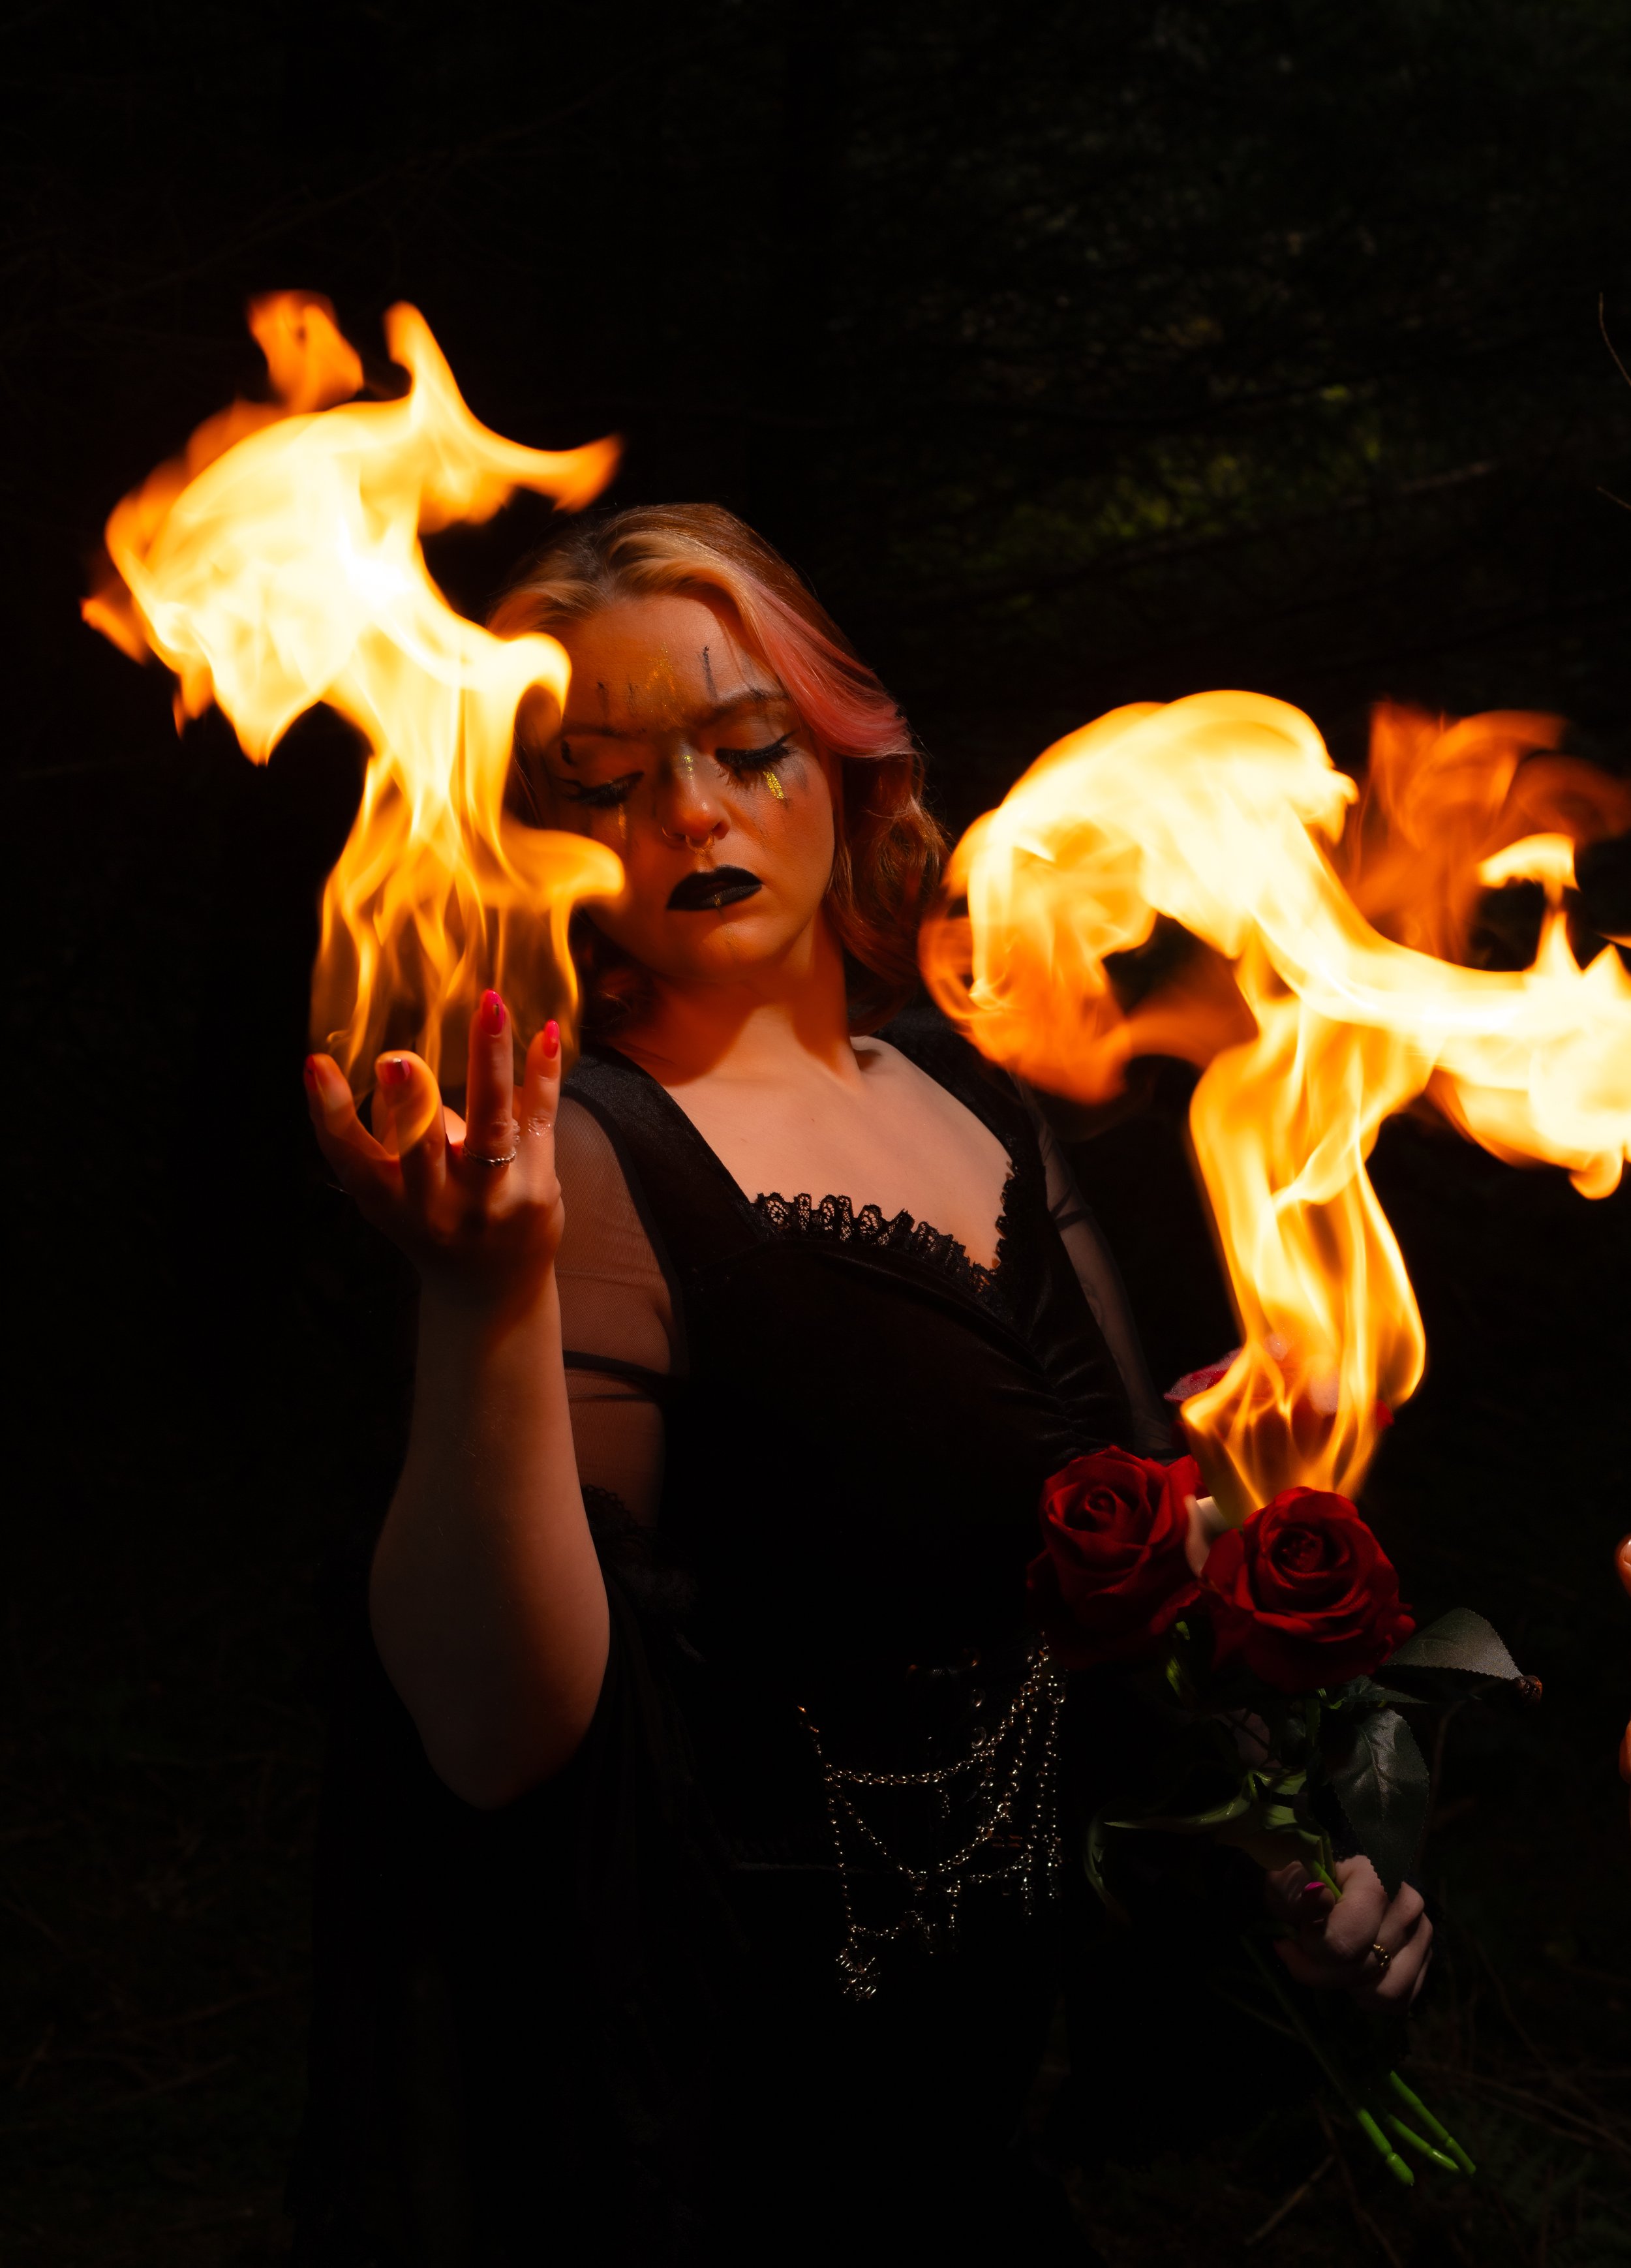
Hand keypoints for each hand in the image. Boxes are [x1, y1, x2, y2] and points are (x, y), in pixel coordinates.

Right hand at [303, 988, 563, 1312]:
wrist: (492, 1290)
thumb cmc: (433, 1225)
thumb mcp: (394, 1196)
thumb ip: (392, 1139)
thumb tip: (400, 1068)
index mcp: (389, 1201)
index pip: (350, 1157)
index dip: (329, 1112)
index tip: (315, 1065)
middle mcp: (437, 1206)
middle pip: (422, 1150)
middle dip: (410, 1104)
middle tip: (399, 1060)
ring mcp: (492, 1199)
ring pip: (491, 1127)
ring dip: (488, 1063)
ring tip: (488, 1008)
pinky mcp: (537, 1186)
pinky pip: (540, 1121)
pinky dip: (543, 1076)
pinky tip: (546, 1033)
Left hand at [1264, 1854, 1433, 2007]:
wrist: (1324, 1887)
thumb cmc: (1302, 1883)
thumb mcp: (1284, 1880)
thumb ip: (1291, 1889)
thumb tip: (1319, 1898)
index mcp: (1375, 1877)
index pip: (1345, 1938)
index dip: (1312, 1946)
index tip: (1298, 1932)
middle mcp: (1409, 1905)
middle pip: (1362, 1968)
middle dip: (1323, 1970)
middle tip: (1305, 1951)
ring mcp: (1422, 1934)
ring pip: (1385, 1991)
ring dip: (1349, 1985)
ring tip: (1331, 1961)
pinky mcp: (1425, 1961)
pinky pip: (1398, 2001)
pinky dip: (1369, 1996)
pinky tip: (1351, 1973)